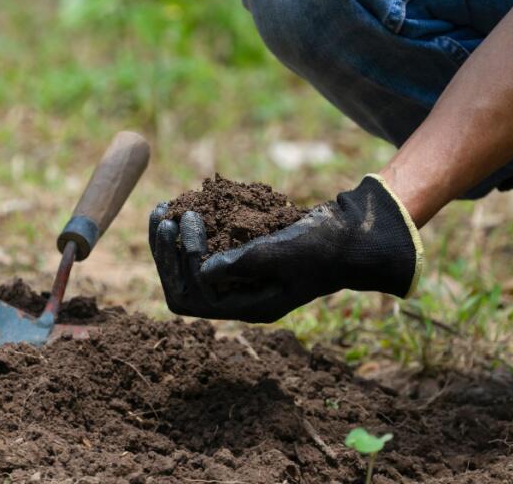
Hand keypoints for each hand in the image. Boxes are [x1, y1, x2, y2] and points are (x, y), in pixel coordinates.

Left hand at [148, 175, 424, 322]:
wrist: (351, 235)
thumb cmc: (324, 244)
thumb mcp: (287, 251)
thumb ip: (247, 262)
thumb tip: (201, 273)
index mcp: (250, 306)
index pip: (195, 297)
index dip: (183, 259)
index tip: (189, 217)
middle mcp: (240, 297)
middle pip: (184, 288)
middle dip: (167, 253)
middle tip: (163, 215)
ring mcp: (240, 279)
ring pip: (187, 270)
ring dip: (170, 242)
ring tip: (162, 210)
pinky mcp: (242, 257)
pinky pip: (202, 252)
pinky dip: (187, 232)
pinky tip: (181, 205)